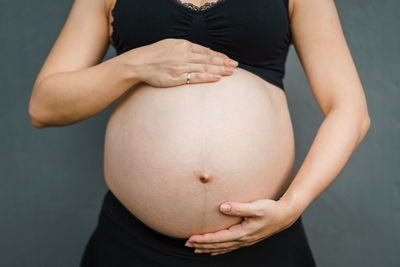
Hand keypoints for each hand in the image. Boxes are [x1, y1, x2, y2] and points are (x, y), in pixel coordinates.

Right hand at [122, 38, 238, 86]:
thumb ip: (185, 48)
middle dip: (224, 62)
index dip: (218, 55)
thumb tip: (199, 52)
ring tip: (231, 71)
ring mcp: (181, 66)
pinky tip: (217, 78)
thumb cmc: (154, 54)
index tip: (227, 59)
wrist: (140, 63)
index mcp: (184, 45)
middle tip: (235, 65)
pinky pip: (195, 77)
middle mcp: (185, 54)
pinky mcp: (177, 77)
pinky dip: (207, 77)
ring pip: (205, 67)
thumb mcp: (171, 44)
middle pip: (208, 58)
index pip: (205, 50)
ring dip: (220, 69)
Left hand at [184, 197, 301, 255]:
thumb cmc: (271, 209)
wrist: (285, 215)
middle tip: (187, 243)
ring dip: (208, 248)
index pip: (219, 238)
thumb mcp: (256, 206)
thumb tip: (222, 207)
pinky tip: (213, 251)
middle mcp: (243, 239)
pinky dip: (219, 249)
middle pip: (218, 244)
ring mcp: (245, 240)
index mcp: (243, 232)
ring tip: (195, 249)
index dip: (204, 239)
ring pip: (223, 247)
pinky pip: (229, 247)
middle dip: (202, 244)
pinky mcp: (247, 238)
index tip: (191, 238)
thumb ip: (239, 207)